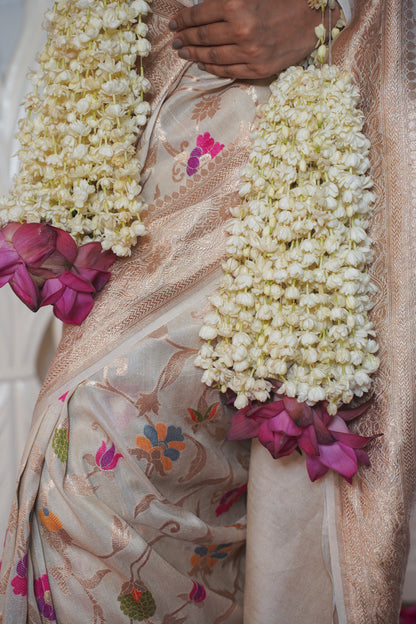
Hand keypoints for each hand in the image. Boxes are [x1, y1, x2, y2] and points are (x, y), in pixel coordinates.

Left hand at [169, 0, 339, 79]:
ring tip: (184, 53)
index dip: (183, 20)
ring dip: (194, 56)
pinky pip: (227, 71)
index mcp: (236, 4)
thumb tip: (201, 6)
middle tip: (175, 40)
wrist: (314, 18)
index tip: (175, 23)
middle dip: (185, 38)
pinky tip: (203, 65)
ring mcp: (249, 53)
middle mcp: (240, 30)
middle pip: (202, 37)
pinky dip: (212, 68)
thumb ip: (226, 0)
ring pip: (211, 57)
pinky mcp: (257, 69)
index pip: (199, 15)